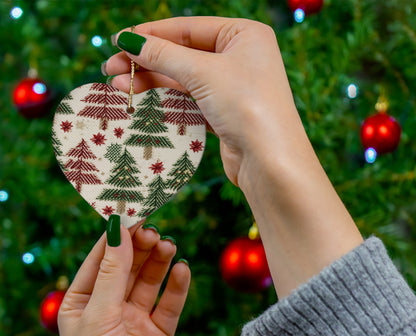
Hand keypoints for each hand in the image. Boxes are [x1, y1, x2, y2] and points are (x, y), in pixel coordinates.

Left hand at [58, 220, 189, 335]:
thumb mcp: (99, 315)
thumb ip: (112, 271)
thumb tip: (118, 228)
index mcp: (83, 302)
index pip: (101, 259)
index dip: (117, 236)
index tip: (133, 212)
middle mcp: (109, 308)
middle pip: (128, 266)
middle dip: (141, 247)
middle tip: (154, 231)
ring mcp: (135, 320)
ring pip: (150, 281)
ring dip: (159, 262)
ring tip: (169, 246)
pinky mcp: (159, 333)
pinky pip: (170, 303)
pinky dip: (177, 286)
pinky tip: (182, 270)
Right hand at [105, 17, 362, 298]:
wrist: (270, 161)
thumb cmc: (246, 105)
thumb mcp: (202, 72)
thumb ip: (163, 55)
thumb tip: (127, 40)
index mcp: (244, 35)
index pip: (188, 28)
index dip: (151, 34)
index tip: (119, 41)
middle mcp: (240, 58)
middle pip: (183, 54)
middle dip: (146, 62)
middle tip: (111, 68)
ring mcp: (232, 88)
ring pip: (183, 80)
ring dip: (151, 82)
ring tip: (118, 86)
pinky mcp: (224, 114)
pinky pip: (190, 101)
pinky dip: (166, 101)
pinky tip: (141, 101)